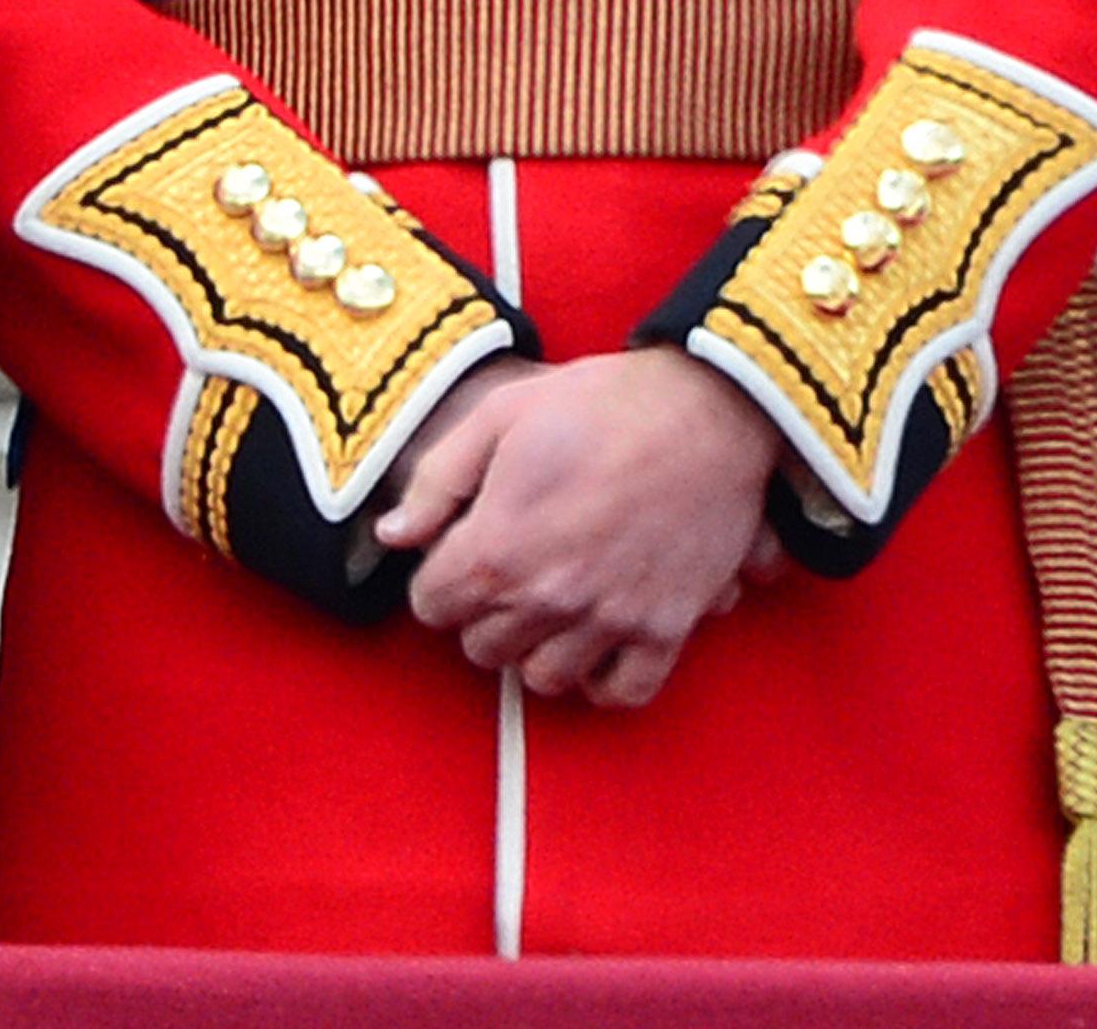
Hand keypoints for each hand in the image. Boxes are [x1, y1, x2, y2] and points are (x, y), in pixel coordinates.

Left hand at [380, 348, 785, 706]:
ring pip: (542, 678)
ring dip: (533, 647)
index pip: (432, 607)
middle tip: (501, 572)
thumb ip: (436, 482)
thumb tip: (393, 535)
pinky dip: (601, 678)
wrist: (703, 409)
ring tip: (544, 603)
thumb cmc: (596, 404)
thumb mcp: (497, 416)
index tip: (455, 554)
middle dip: (479, 613)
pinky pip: (620, 692)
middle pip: (482, 648)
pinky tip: (592, 641)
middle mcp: (549, 598)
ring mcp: (610, 620)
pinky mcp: (665, 628)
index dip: (435, 578)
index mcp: (498, 547)